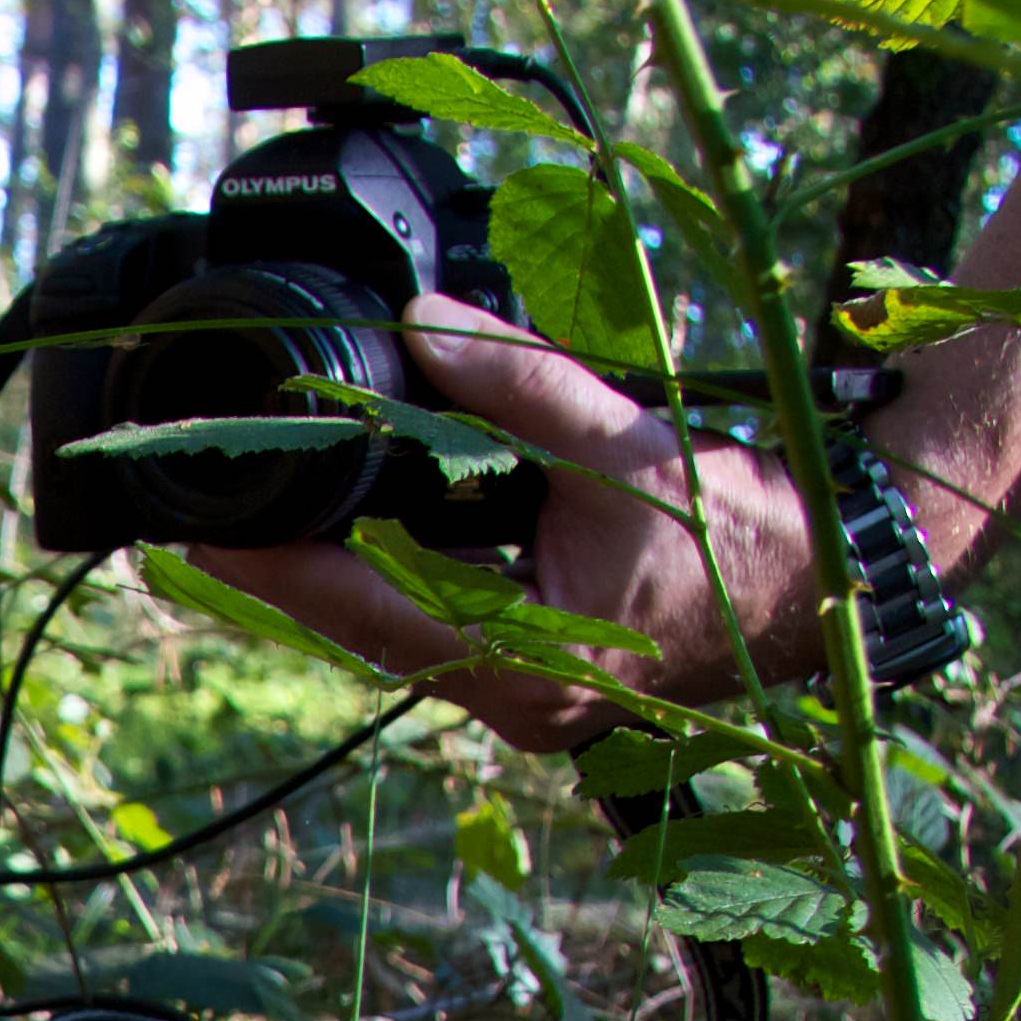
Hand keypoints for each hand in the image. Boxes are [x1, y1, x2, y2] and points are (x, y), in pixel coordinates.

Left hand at [182, 294, 822, 753]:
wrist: (821, 580)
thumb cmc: (738, 530)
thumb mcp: (620, 441)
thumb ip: (514, 381)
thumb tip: (420, 320)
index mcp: (529, 663)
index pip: (367, 613)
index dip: (277, 570)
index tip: (200, 531)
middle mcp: (515, 700)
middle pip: (362, 633)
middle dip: (285, 572)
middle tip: (201, 511)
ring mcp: (523, 697)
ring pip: (393, 635)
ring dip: (329, 578)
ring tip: (251, 517)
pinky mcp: (535, 676)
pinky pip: (434, 629)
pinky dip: (388, 580)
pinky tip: (346, 535)